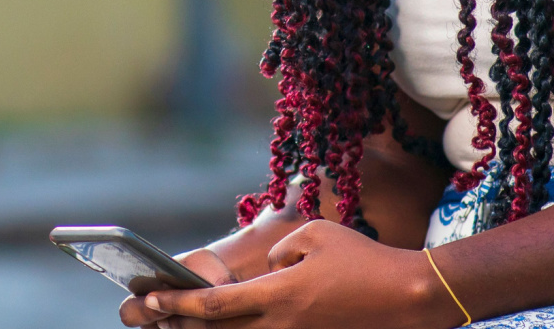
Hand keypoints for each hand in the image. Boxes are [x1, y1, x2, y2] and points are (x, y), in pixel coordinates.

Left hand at [136, 219, 462, 328]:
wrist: (404, 298)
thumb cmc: (363, 260)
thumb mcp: (317, 235)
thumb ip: (281, 249)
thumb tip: (270, 268)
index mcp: (279, 296)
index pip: (215, 306)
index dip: (179, 304)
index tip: (153, 297)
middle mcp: (279, 326)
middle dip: (178, 326)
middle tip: (149, 315)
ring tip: (179, 322)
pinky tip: (229, 323)